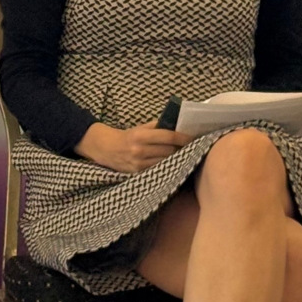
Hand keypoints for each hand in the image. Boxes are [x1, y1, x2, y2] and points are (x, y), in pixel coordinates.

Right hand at [75, 120, 191, 172]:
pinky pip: (158, 170)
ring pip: (166, 162)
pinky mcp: (138, 173)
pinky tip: (173, 163)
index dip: (183, 137)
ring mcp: (139, 164)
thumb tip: (179, 127)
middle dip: (182, 148)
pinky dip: (167, 166)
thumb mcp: (140, 128)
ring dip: (176, 158)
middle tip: (193, 145)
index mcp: (141, 136)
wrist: (107, 149)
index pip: (168, 137)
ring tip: (185, 154)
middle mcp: (140, 151)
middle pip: (169, 151)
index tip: (194, 137)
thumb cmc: (127, 136)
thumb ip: (158, 127)